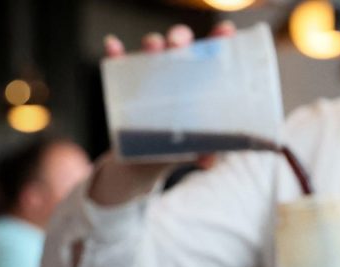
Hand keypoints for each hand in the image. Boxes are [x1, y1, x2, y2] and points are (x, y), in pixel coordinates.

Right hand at [89, 22, 235, 205]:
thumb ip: (205, 152)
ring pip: (153, 51)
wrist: (143, 163)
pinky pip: (118, 65)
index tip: (226, 31)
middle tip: (179, 44)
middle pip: (181, 46)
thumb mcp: (194, 149)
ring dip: (154, 43)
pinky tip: (113, 46)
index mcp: (200, 83)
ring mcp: (150, 78)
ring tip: (155, 46)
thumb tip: (207, 160)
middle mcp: (176, 74)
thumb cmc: (178, 148)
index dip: (219, 40)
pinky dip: (115, 53)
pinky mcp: (125, 86)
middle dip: (181, 38)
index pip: (212, 56)